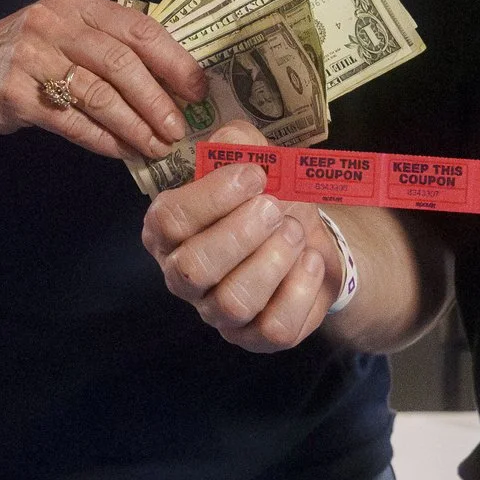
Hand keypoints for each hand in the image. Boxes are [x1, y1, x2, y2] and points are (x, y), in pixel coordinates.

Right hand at [0, 0, 204, 162]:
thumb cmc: (26, 56)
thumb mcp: (65, 32)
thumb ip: (110, 46)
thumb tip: (173, 83)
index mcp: (78, 3)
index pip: (138, 28)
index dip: (174, 61)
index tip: (198, 90)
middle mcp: (55, 23)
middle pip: (122, 64)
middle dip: (157, 101)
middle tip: (178, 130)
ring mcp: (31, 57)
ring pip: (98, 94)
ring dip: (134, 126)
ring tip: (156, 147)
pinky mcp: (14, 93)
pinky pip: (69, 120)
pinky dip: (101, 140)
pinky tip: (121, 152)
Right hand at [141, 130, 338, 350]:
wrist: (306, 242)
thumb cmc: (269, 200)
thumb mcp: (255, 161)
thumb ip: (239, 144)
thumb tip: (231, 142)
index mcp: (169, 230)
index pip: (170, 220)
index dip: (212, 197)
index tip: (254, 174)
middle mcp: (184, 277)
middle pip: (194, 268)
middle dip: (240, 234)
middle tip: (274, 208)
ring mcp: (217, 313)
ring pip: (233, 301)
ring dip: (272, 261)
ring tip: (295, 232)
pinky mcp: (255, 337)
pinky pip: (273, 326)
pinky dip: (299, 290)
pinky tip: (310, 262)